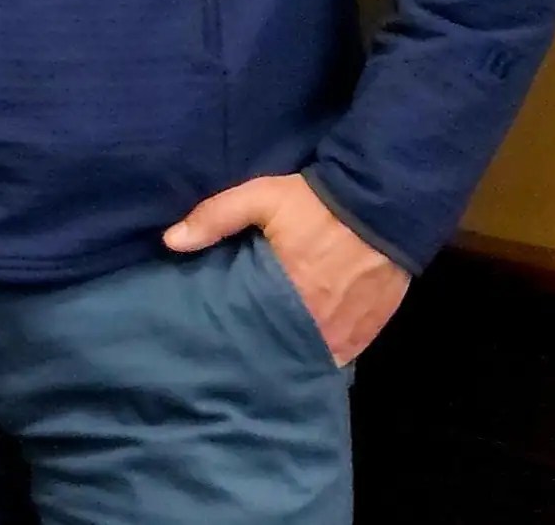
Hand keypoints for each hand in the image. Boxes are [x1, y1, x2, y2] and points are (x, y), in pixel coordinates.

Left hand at [164, 173, 410, 363]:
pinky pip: (341, 355)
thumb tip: (170, 242)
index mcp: (290, 295)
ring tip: (270, 352)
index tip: (216, 341)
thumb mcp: (261, 198)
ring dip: (294, 354)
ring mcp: (349, 333)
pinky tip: (303, 350)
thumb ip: (215, 217)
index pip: (253, 332)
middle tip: (240, 350)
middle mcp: (320, 324)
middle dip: (263, 351)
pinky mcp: (370, 331)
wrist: (384, 203)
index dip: (236, 338)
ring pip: (312, 357)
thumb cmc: (317, 204)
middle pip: (283, 350)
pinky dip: (323, 353)